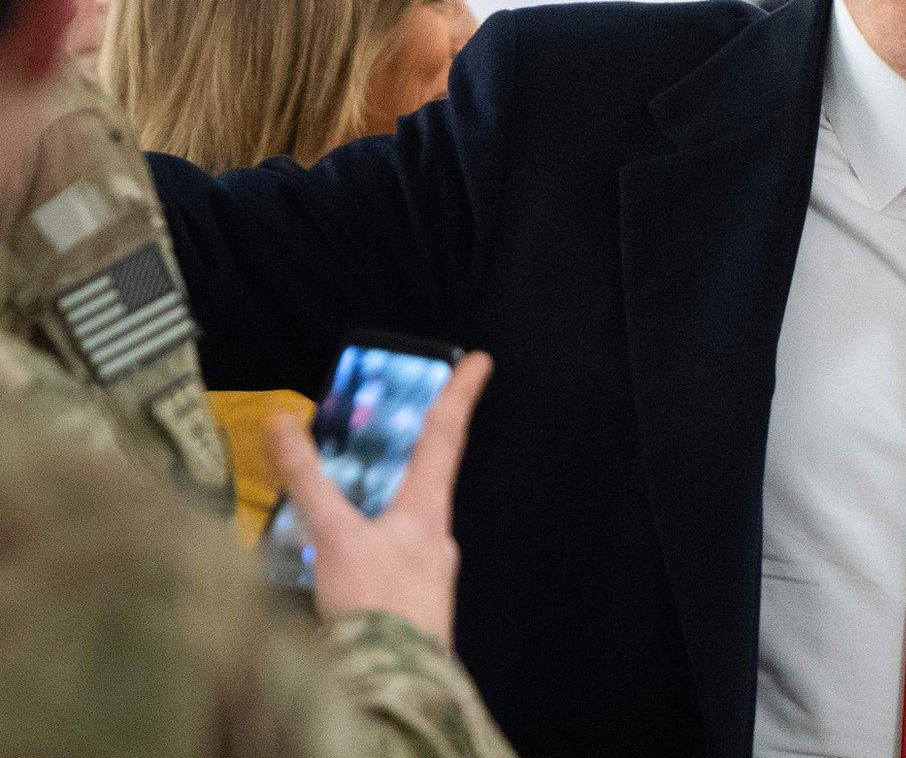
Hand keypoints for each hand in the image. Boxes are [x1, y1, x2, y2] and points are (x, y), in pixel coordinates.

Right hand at [267, 351, 493, 644]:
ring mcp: (425, 573)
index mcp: (428, 512)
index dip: (460, 393)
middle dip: (415, 448)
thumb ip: (307, 480)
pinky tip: (346, 557)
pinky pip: (388, 558)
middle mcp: (436, 538)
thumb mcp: (334, 536)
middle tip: (408, 418)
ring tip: (356, 490)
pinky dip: (368, 544)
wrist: (395, 687)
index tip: (482, 359)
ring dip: (383, 502)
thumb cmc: (376, 610)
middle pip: (428, 477)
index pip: (446, 435)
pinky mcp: (407, 602)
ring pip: (405, 522)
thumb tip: (281, 421)